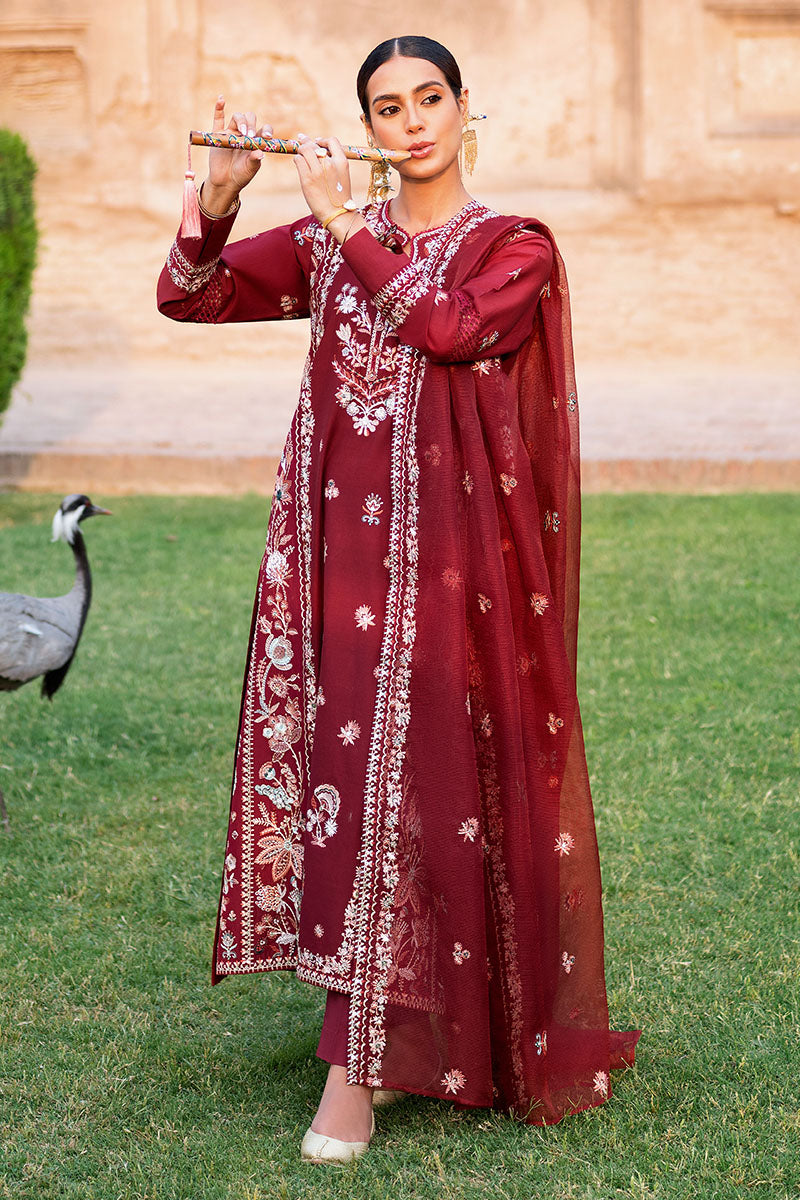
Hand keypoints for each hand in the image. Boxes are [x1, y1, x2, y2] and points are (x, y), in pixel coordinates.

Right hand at [202, 97, 271, 211]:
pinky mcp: (218, 135)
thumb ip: (255, 160)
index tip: (266, 136)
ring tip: (242, 132)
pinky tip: (221, 99)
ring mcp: (231, 132)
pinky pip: (218, 119)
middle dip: (251, 124)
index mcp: (255, 141)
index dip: (266, 130)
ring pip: (237, 117)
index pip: (263, 129)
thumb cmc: (241, 175)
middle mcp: (244, 134)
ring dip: (241, 121)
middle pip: (250, 119)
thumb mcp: (250, 169)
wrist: (225, 182)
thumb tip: (260, 153)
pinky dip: (219, 108)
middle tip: (250, 136)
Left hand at [292, 135, 354, 225]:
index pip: (332, 141)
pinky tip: (299, 163)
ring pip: (304, 150)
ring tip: (300, 155)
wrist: (338, 214)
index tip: (317, 142)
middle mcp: (330, 164)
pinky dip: (297, 160)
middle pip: (315, 145)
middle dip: (307, 143)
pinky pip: (298, 160)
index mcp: (341, 162)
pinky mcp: (307, 178)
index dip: (322, 140)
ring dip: (301, 151)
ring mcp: (318, 171)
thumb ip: (333, 163)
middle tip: (302, 142)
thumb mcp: (342, 176)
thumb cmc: (339, 197)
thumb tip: (319, 150)